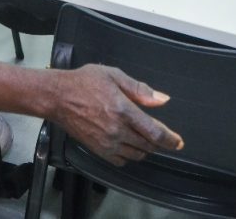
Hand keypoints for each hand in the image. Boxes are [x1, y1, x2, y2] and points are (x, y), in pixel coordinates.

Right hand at [55, 65, 182, 165]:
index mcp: (124, 110)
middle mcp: (117, 130)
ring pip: (136, 155)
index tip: (178, 142)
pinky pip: (121, 160)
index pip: (155, 133)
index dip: (170, 140)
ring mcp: (107, 142)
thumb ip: (139, 89)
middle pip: (148, 146)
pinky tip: (127, 146)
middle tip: (158, 136)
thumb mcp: (113, 76)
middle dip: (157, 142)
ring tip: (143, 139)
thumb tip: (162, 100)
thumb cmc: (84, 82)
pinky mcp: (97, 149)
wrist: (57, 97)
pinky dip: (128, 156)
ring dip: (144, 149)